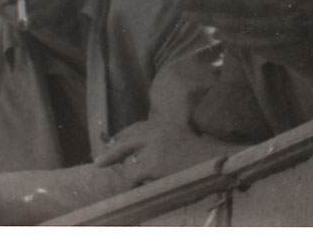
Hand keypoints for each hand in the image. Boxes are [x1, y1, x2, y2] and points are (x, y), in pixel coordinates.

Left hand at [94, 120, 241, 184]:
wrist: (214, 162)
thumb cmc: (198, 155)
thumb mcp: (177, 139)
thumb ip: (158, 142)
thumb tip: (134, 155)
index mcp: (161, 125)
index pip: (133, 130)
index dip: (120, 139)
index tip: (111, 145)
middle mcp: (154, 132)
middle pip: (124, 143)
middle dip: (110, 153)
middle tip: (98, 162)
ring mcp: (153, 147)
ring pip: (128, 164)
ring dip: (130, 174)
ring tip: (135, 182)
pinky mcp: (153, 163)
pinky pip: (133, 176)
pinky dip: (134, 184)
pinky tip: (140, 188)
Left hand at [172, 0, 312, 47]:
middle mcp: (281, 4)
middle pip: (234, 3)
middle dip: (204, 1)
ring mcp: (283, 26)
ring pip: (239, 24)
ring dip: (211, 18)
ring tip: (187, 13)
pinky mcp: (287, 40)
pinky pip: (253, 40)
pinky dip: (232, 35)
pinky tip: (216, 30)